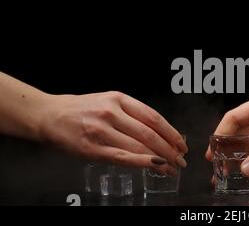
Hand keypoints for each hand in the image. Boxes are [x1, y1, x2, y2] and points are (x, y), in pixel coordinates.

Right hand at [37, 91, 187, 172]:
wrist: (49, 115)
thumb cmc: (81, 109)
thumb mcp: (108, 102)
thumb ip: (131, 114)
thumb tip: (159, 133)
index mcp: (119, 99)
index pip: (153, 117)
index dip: (171, 132)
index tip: (181, 143)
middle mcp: (112, 113)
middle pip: (149, 133)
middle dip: (169, 149)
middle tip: (180, 159)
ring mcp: (102, 131)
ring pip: (139, 146)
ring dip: (160, 159)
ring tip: (171, 167)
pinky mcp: (92, 148)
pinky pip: (123, 157)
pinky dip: (142, 162)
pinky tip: (155, 167)